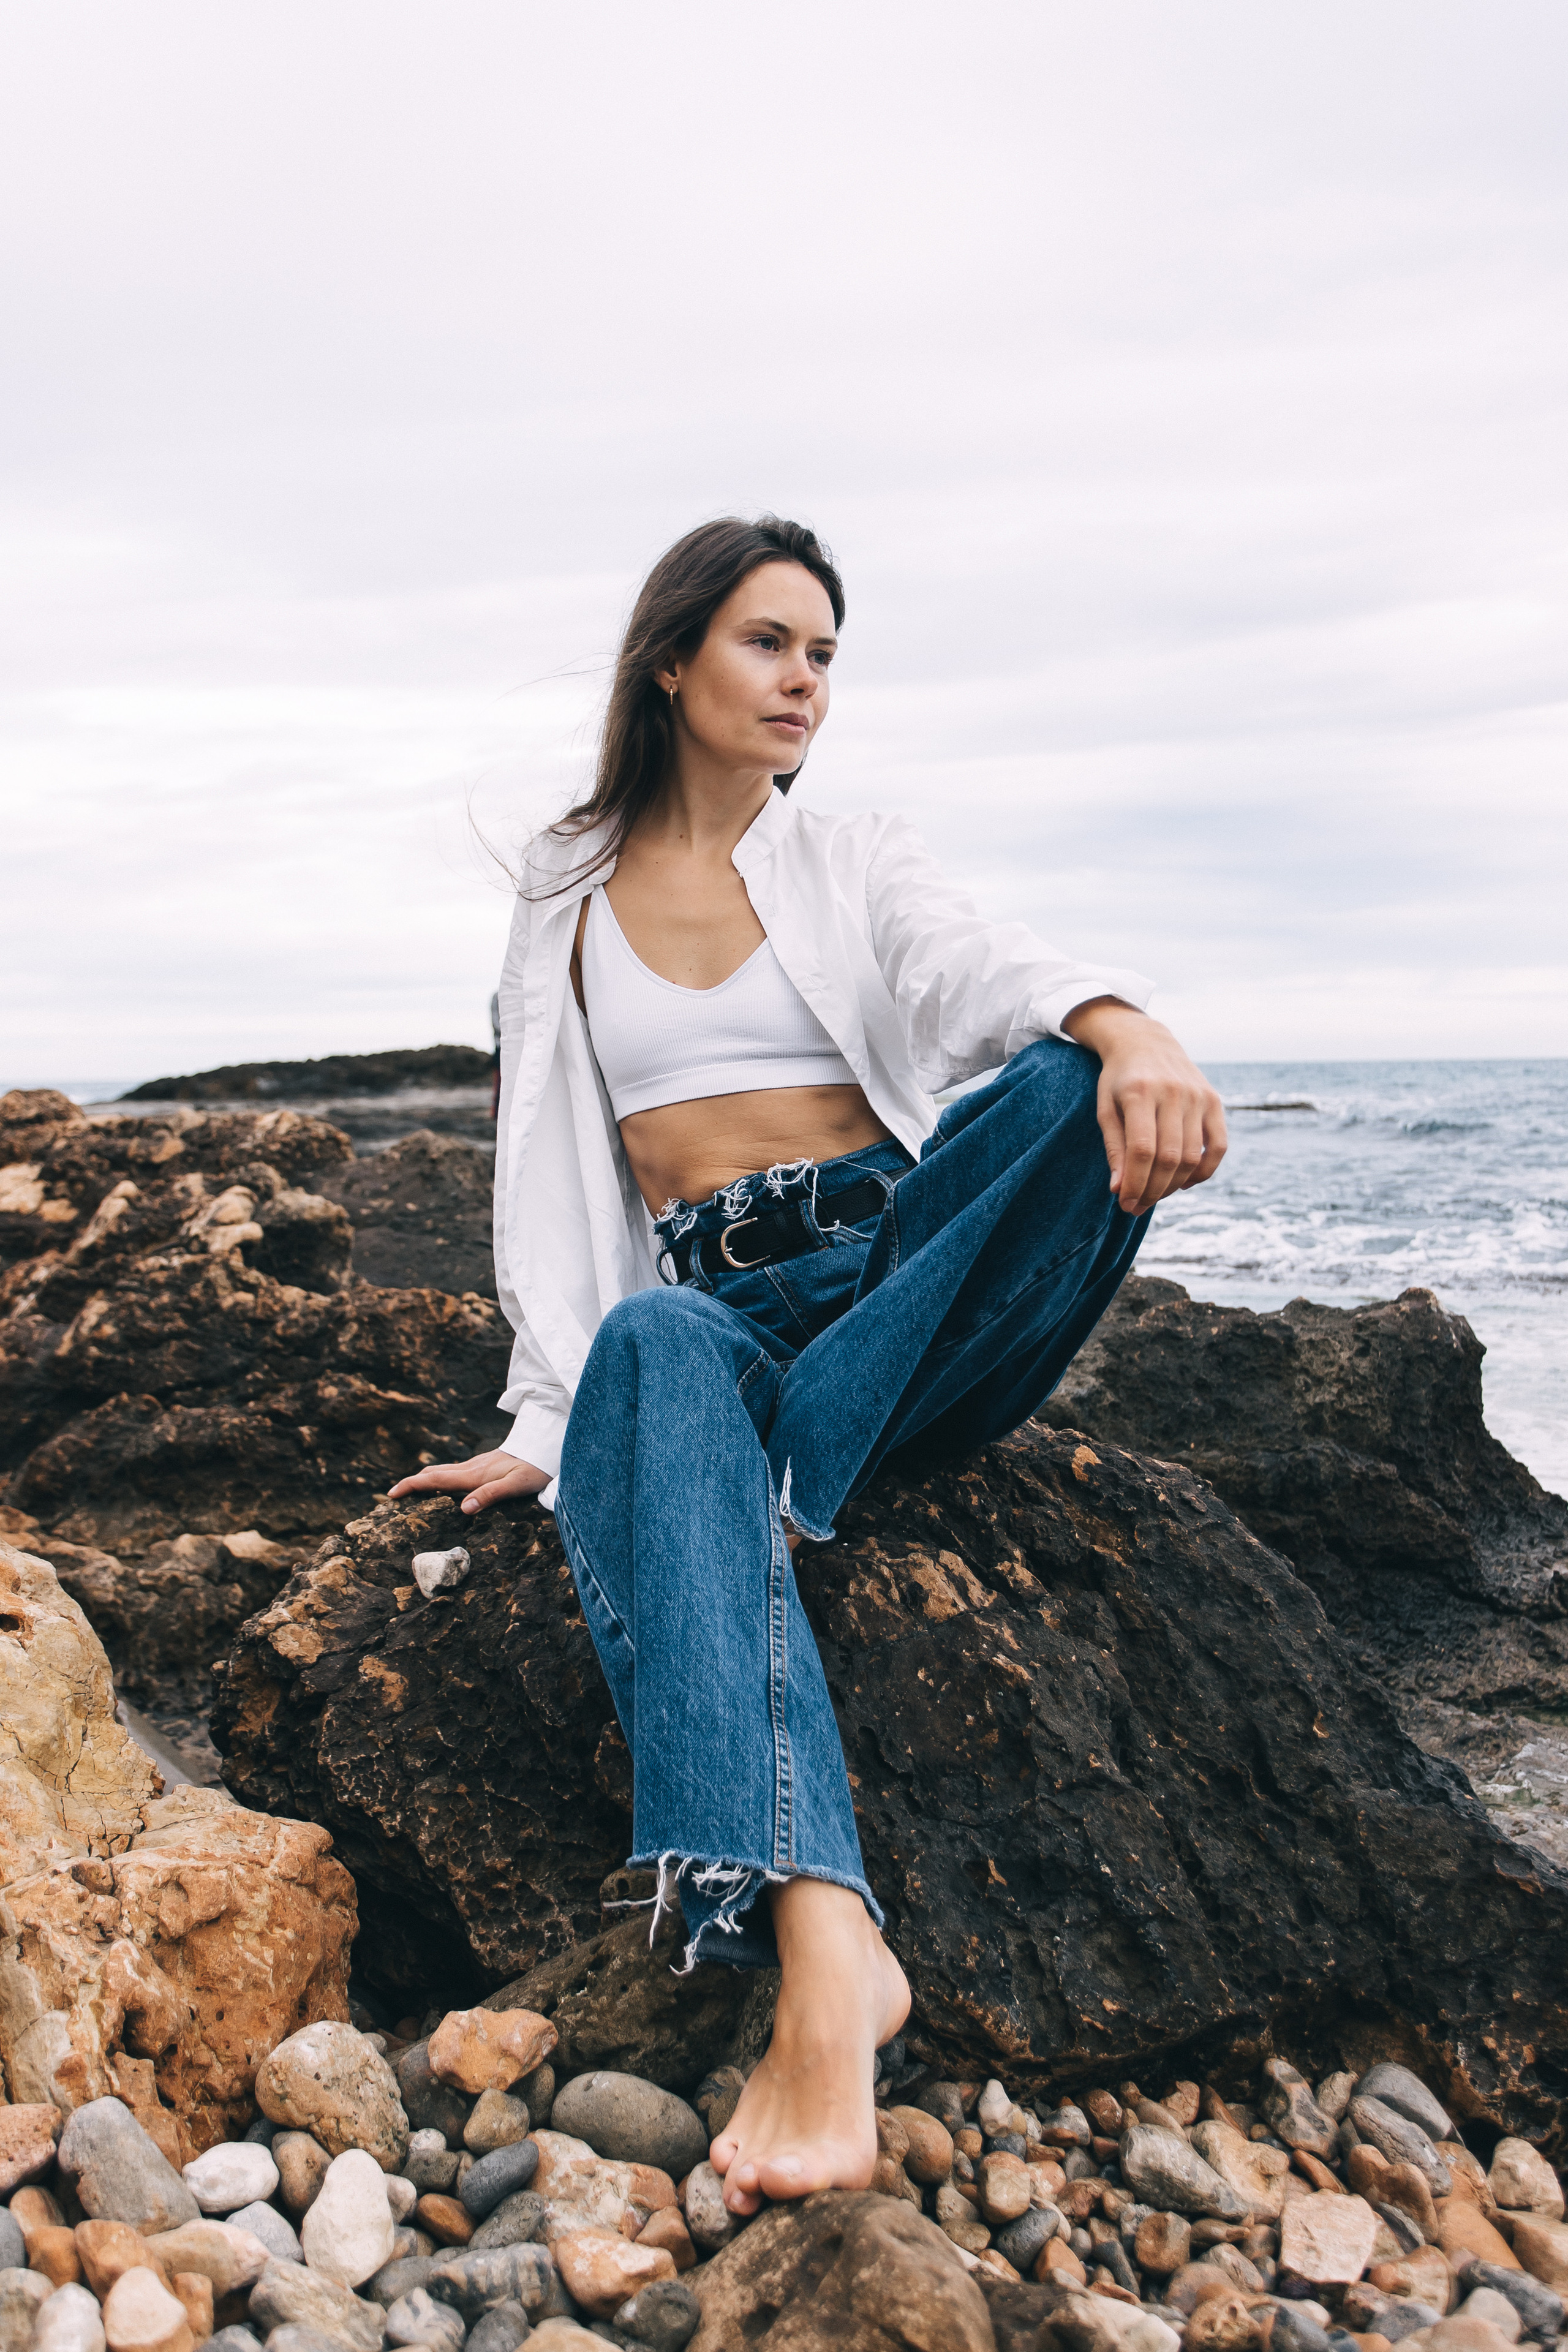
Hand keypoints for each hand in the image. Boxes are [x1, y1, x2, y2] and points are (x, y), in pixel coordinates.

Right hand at [388, 1449, 549, 1515]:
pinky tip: (442, 1486)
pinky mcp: (483, 1466)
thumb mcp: (517, 1484)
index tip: (391, 1494)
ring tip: (410, 1492)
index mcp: (474, 1474)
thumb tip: (464, 1509)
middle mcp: (471, 1468)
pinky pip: (453, 1472)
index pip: (435, 1479)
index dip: (411, 1485)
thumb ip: (491, 1495)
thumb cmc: (535, 1468)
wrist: (547, 1445)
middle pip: (433, 1473)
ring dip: (423, 1480)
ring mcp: (476, 1465)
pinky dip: (438, 1478)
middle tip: (392, 1495)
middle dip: (411, 1483)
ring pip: (442, 1471)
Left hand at [1062, 999, 1226, 1215]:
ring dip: (1173, 1186)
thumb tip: (1119, 1190)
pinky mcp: (1214, 1100)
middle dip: (1152, 1190)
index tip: (1125, 1203)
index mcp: (1139, 1091)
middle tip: (1137, 1206)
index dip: (1135, 1183)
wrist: (1145, 1042)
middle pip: (1169, 1158)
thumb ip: (1114, 1148)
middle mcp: (1173, 1092)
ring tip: (1154, 1196)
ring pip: (1192, 1157)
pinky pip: (1217, 1146)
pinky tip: (1184, 1183)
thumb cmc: (1119, 1081)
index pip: (1142, 1150)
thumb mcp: (1105, 1109)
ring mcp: (1197, 1095)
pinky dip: (1204, 1171)